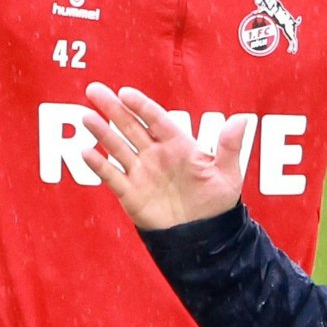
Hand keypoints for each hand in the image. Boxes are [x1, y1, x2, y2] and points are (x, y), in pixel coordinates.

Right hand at [80, 82, 249, 230]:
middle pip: (131, 126)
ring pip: (117, 147)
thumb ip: (229, 148)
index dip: (140, 105)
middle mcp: (156, 155)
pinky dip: (98, 165)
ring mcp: (141, 173)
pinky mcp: (131, 193)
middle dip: (112, 108)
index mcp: (178, 145)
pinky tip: (84, 151)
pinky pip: (112, 176)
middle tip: (95, 90)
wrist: (203, 236)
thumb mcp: (228, 175)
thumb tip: (241, 120)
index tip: (125, 92)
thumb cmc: (217, 204)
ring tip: (86, 115)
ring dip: (101, 132)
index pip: (156, 119)